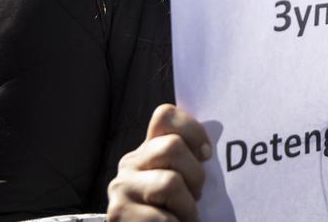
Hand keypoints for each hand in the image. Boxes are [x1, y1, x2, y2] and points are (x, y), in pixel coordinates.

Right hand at [107, 104, 209, 221]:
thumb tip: (210, 149)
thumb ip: (191, 162)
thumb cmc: (179, 213)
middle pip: (172, 146)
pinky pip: (161, 217)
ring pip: (169, 182)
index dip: (193, 130)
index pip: (165, 116)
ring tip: (185, 218)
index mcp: (149, 150)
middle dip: (195, 175)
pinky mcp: (117, 213)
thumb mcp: (186, 182)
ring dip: (187, 208)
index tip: (207, 155)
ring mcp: (121, 188)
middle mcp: (130, 163)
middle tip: (196, 197)